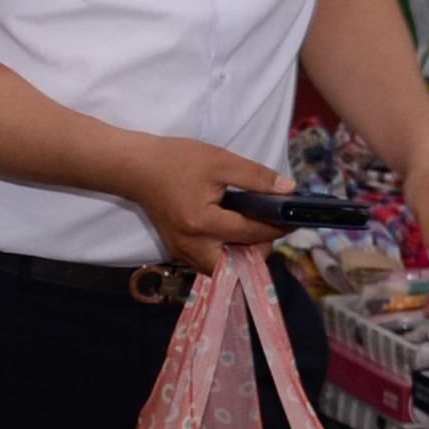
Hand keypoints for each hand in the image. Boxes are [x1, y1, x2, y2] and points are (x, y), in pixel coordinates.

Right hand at [119, 138, 290, 271]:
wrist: (136, 168)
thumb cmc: (176, 160)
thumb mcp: (220, 161)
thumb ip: (256, 177)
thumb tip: (288, 190)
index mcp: (204, 223)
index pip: (251, 234)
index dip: (276, 228)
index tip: (293, 221)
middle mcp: (192, 245)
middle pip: (237, 265)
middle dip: (257, 249)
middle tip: (266, 226)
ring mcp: (182, 252)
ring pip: (223, 269)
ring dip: (241, 255)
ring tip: (249, 229)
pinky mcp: (176, 251)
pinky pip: (208, 263)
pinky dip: (224, 254)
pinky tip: (229, 233)